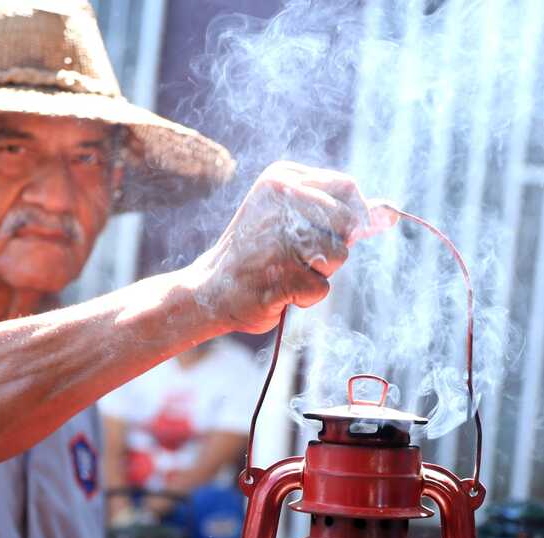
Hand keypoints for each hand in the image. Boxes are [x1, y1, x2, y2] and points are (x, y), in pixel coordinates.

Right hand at [187, 161, 394, 334]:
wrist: (209, 289)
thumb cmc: (254, 255)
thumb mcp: (292, 220)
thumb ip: (340, 214)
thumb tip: (391, 213)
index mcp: (281, 178)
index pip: (348, 189)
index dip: (350, 216)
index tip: (329, 234)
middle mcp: (281, 199)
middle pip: (347, 223)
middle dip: (332, 246)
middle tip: (293, 254)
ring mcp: (281, 237)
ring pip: (339, 256)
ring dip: (318, 273)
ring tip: (283, 270)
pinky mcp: (282, 275)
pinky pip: (321, 288)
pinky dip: (303, 296)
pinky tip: (277, 289)